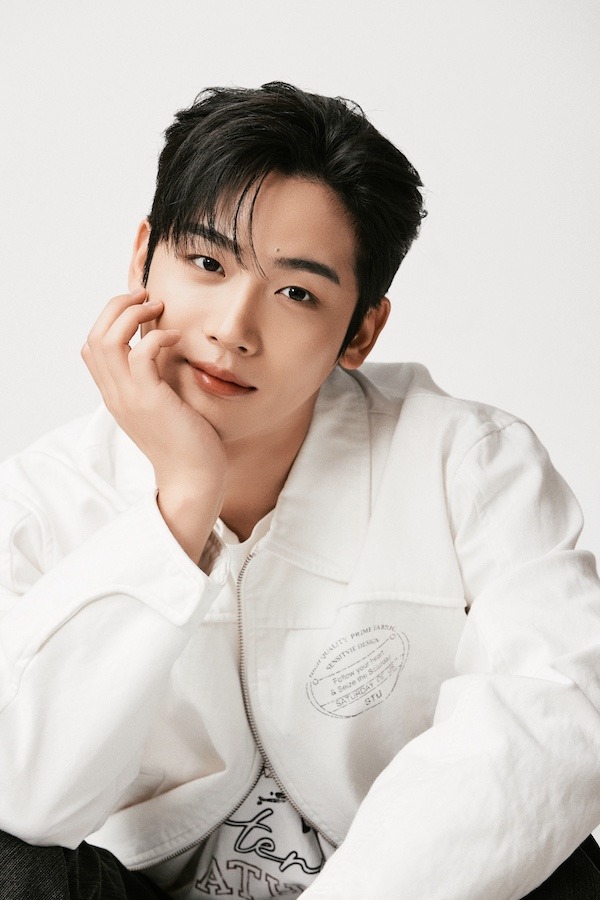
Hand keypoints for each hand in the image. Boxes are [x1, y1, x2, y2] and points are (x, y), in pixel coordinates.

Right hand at [82, 289, 226, 562]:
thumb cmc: (188, 444)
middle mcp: (115, 395)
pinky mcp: (150, 401)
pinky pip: (140, 354)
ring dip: (131, 314)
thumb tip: (164, 349)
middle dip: (117, 307)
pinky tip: (176, 338)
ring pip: (107, 340)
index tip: (140, 309)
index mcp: (116, 396)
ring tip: (157, 310)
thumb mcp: (163, 406)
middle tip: (147, 298)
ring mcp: (129, 398)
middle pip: (93, 336)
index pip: (92, 347)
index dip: (110, 319)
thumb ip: (155, 380)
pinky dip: (157, 336)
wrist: (195, 480)